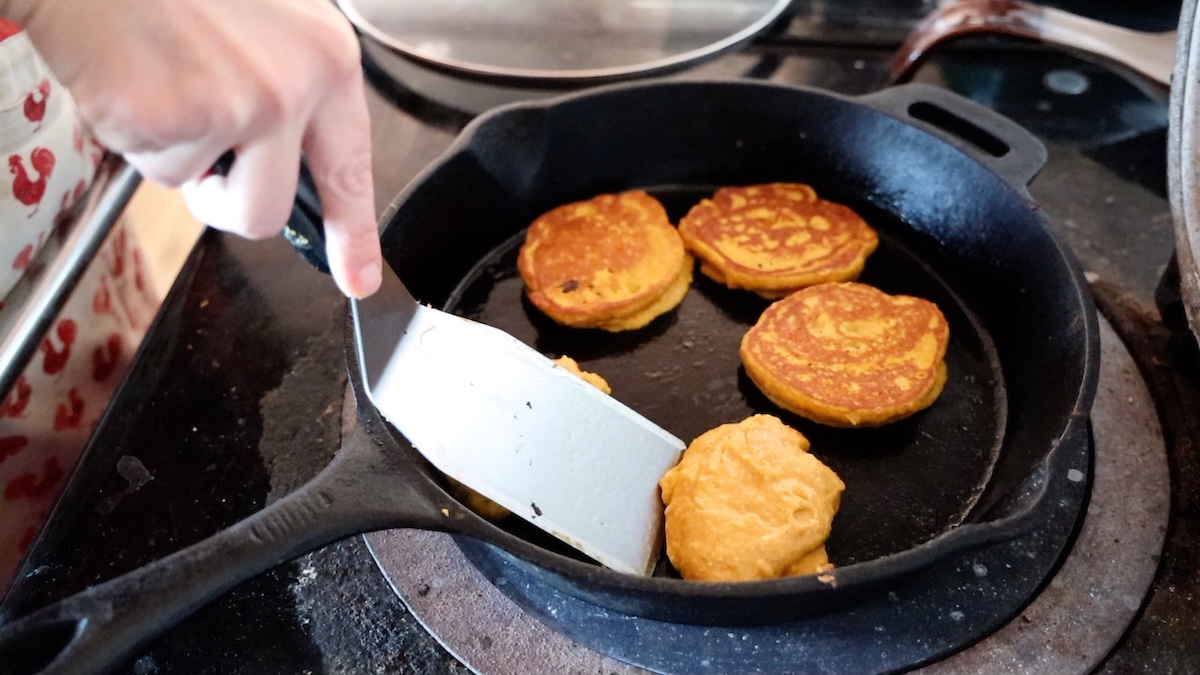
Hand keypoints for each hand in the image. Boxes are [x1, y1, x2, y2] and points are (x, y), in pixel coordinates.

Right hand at [8, 0, 382, 297]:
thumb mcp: (267, 24)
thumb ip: (291, 91)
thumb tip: (288, 162)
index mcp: (327, 60)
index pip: (351, 170)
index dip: (356, 235)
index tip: (359, 277)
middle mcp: (293, 89)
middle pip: (266, 212)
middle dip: (226, 204)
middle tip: (202, 167)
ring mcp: (238, 108)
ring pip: (198, 190)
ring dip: (172, 156)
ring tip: (160, 84)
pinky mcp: (177, 121)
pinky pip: (151, 166)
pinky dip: (132, 134)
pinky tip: (131, 78)